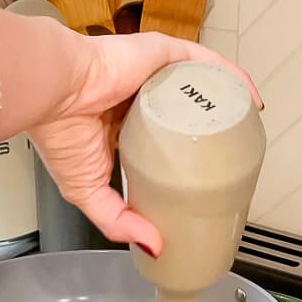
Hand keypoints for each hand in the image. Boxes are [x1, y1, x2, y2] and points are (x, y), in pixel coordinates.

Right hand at [29, 31, 261, 255]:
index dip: (187, 153)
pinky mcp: (162, 53)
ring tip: (248, 128)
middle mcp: (139, 96)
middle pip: (187, 112)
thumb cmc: (58, 131)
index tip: (209, 175)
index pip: (163, 137)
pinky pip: (206, 61)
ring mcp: (152, 74)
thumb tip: (154, 248)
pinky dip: (231, 76)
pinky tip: (249, 99)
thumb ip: (119, 221)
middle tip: (235, 154)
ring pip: (200, 86)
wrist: (52, 91)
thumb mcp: (87, 191)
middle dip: (213, 130)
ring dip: (225, 103)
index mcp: (120, 124)